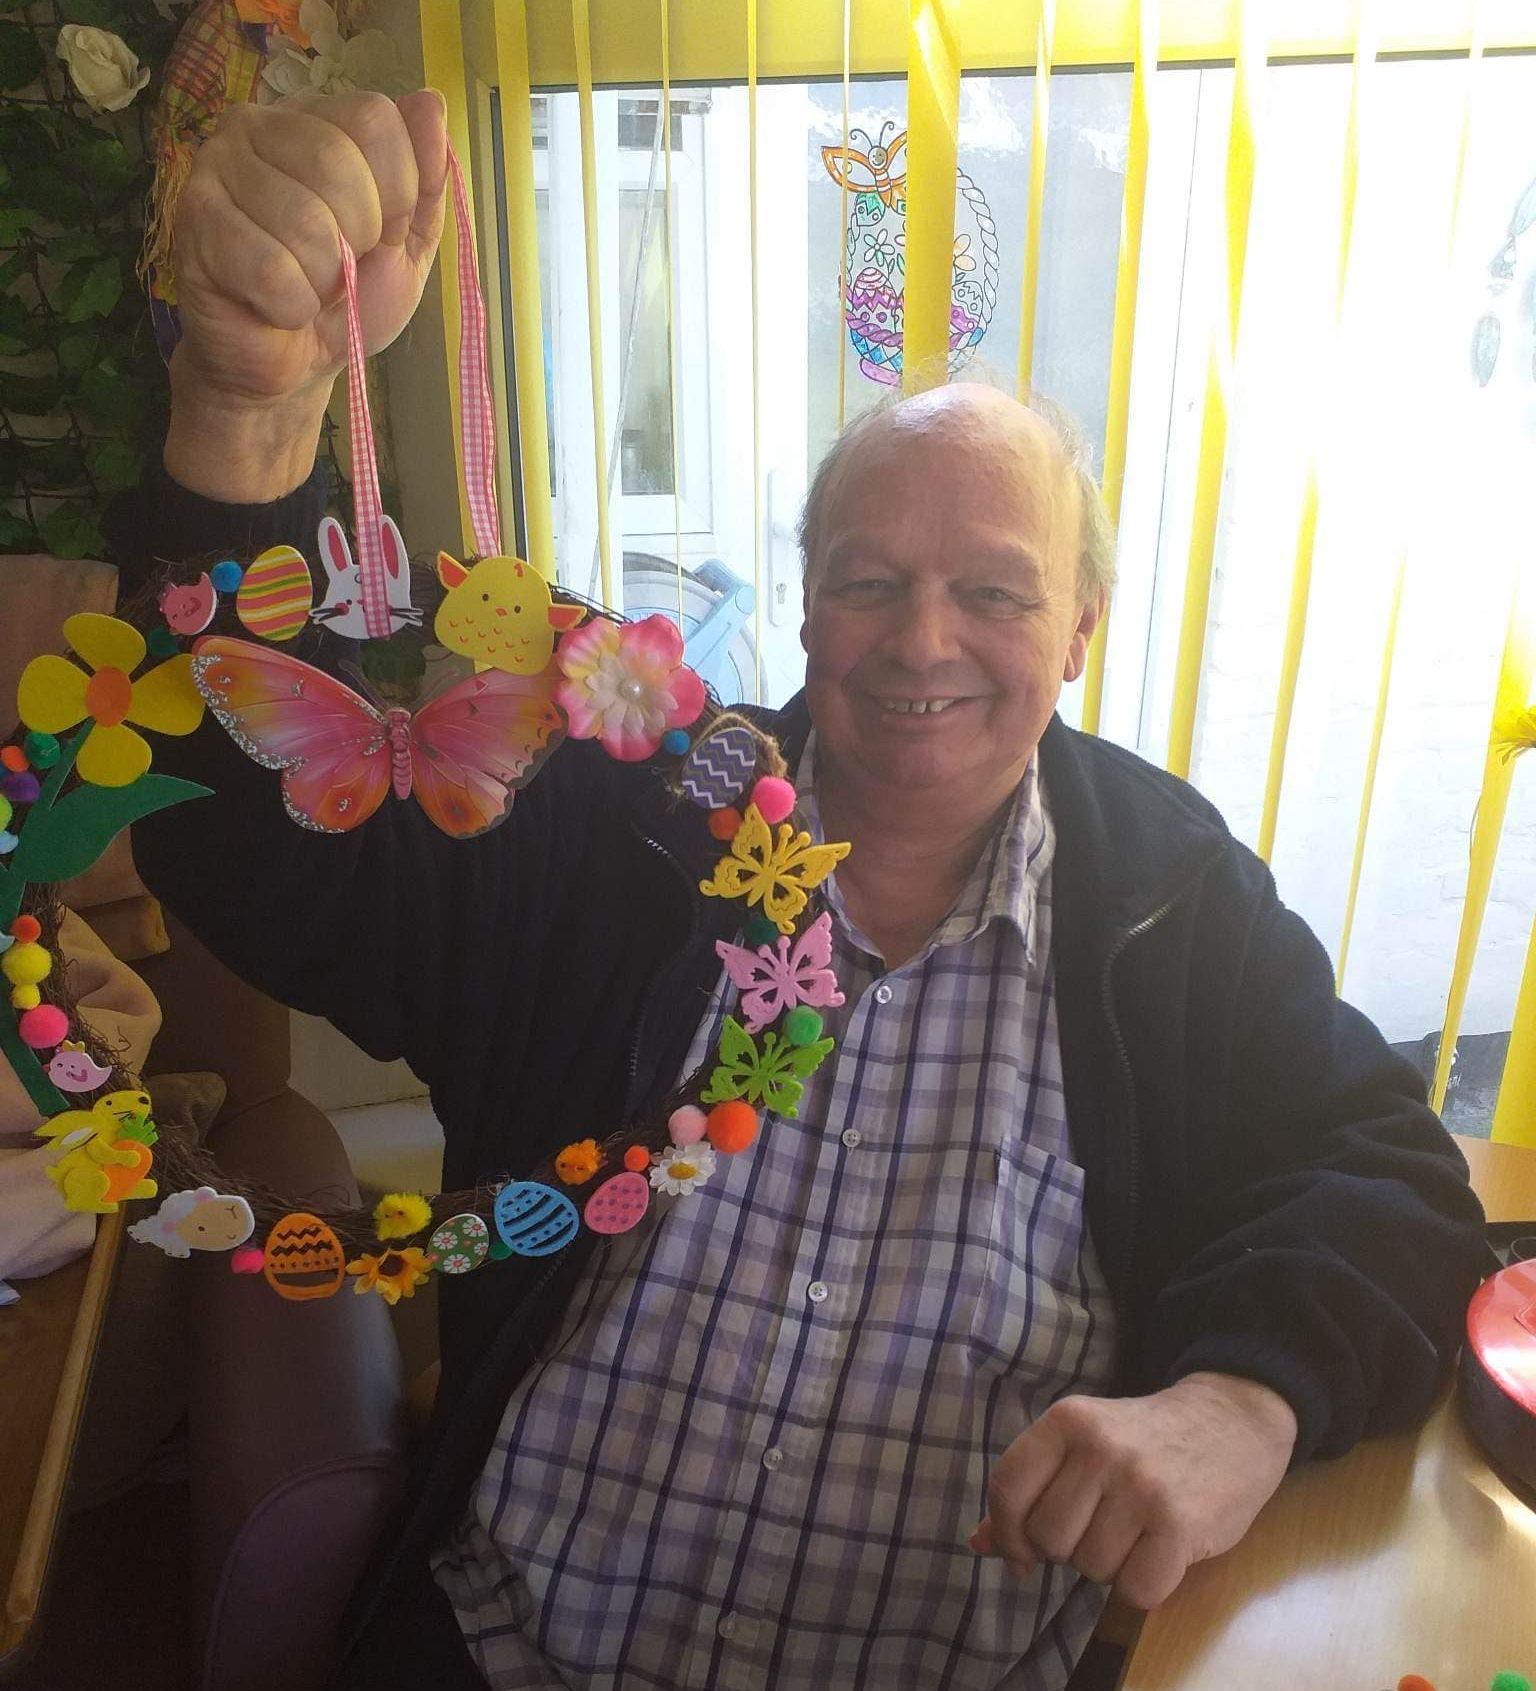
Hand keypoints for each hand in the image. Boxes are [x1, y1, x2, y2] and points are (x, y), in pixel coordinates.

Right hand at [165, 89, 447, 501]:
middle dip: (359, 239)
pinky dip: (290, 307)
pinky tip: (275, 307)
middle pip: (337, 164)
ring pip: (305, 223)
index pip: (375, 119)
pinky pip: (269, 270)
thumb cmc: (348, 298)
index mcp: (315, 119)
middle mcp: (256, 125)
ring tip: (305, 288)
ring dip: (323, 280)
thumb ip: (426, 180)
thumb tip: (432, 103)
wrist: (295, 366)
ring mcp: (215, 167)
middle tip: (338, 268)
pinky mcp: (193, 222)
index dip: (396, 193)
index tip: (380, 233)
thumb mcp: (408, 243)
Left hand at [970, 1371, 1297, 1609]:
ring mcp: (1141, 1486)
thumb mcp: (1082, 1444)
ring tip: (1136, 1532)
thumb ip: (1030, 1488)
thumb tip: (979, 1543)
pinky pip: (1135, 1591)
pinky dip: (1144, 1586)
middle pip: (1047, 1538)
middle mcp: (1100, 1448)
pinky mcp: (1180, 1525)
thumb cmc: (1144, 1440)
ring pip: (1090, 1569)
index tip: (1024, 1551)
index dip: (1007, 1532)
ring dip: (1110, 1566)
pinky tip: (1160, 1554)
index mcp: (1067, 1420)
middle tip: (1102, 1526)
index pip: (1007, 1487)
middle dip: (1069, 1548)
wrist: (1232, 1422)